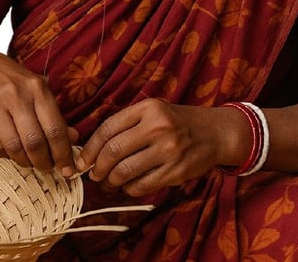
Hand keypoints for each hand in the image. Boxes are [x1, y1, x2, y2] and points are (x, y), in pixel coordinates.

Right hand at [0, 48, 78, 175]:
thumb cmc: (13, 80)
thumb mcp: (37, 89)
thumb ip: (54, 114)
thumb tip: (74, 139)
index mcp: (37, 88)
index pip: (55, 128)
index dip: (63, 154)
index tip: (68, 169)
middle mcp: (16, 95)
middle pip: (35, 142)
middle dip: (44, 162)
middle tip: (48, 168)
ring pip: (14, 148)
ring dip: (25, 162)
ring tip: (30, 162)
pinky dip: (6, 156)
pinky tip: (11, 152)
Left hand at [75, 99, 222, 195]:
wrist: (215, 132)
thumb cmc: (178, 121)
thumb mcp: (154, 110)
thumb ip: (127, 123)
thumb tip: (94, 148)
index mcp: (148, 109)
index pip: (108, 128)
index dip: (90, 147)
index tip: (82, 160)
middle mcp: (157, 127)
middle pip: (114, 151)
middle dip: (97, 167)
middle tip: (94, 175)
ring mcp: (168, 150)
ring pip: (125, 171)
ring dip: (111, 181)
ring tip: (109, 182)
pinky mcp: (176, 171)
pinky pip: (142, 185)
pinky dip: (129, 189)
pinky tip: (128, 186)